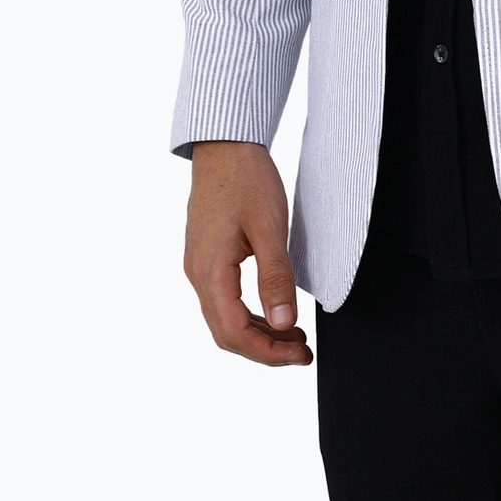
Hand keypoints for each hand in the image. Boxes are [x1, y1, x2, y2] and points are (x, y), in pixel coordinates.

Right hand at [184, 141, 312, 366]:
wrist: (224, 145)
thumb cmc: (246, 179)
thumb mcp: (268, 226)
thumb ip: (276, 277)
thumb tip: (285, 324)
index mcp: (210, 270)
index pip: (234, 332)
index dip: (268, 352)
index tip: (299, 356)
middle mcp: (197, 274)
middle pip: (226, 333)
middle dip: (265, 349)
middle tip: (302, 352)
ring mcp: (199, 265)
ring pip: (224, 318)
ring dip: (258, 333)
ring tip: (294, 337)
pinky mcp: (206, 256)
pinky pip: (224, 299)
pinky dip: (249, 313)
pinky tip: (274, 311)